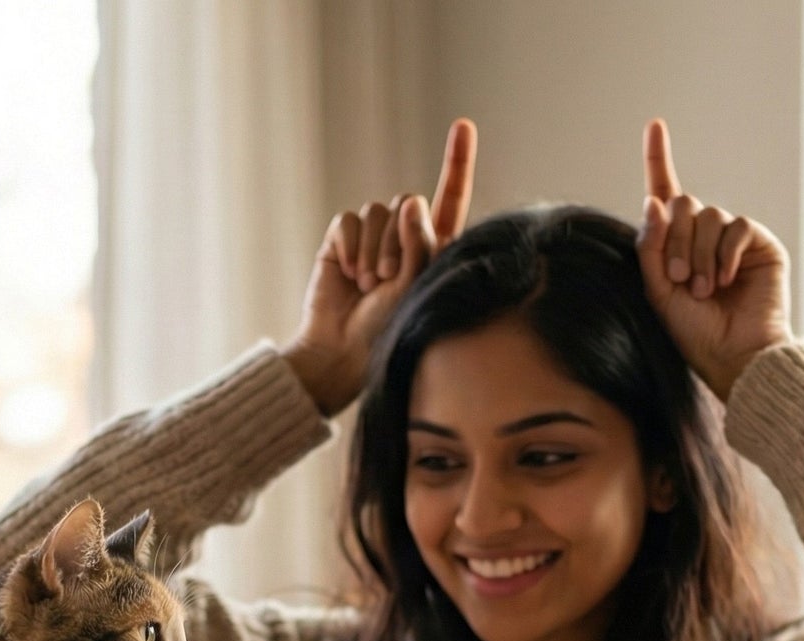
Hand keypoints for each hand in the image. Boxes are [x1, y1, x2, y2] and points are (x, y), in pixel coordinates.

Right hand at [282, 119, 475, 416]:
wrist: (340, 352)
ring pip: (377, 212)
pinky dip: (349, 246)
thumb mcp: (415, 289)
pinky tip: (348, 275)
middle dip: (397, 241)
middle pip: (407, 203)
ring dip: (373, 249)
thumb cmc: (386, 330)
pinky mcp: (342, 241)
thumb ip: (420, 245)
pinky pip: (349, 220)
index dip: (456, 163)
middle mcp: (404, 239)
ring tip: (368, 285)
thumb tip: (412, 201)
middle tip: (387, 281)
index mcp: (433, 249)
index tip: (463, 126)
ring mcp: (372, 239)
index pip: (450, 200)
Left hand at [635, 119, 792, 402]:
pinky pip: (736, 226)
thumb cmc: (694, 335)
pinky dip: (725, 253)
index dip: (659, 161)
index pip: (665, 197)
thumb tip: (655, 201)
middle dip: (676, 242)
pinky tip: (726, 280)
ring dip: (699, 254)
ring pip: (708, 214)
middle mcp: (703, 238)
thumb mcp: (658, 293)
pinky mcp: (758, 243)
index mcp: (675, 247)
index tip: (654, 126)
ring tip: (704, 291)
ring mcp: (732, 239)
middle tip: (679, 281)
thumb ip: (650, 248)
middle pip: (683, 205)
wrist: (734, 357)